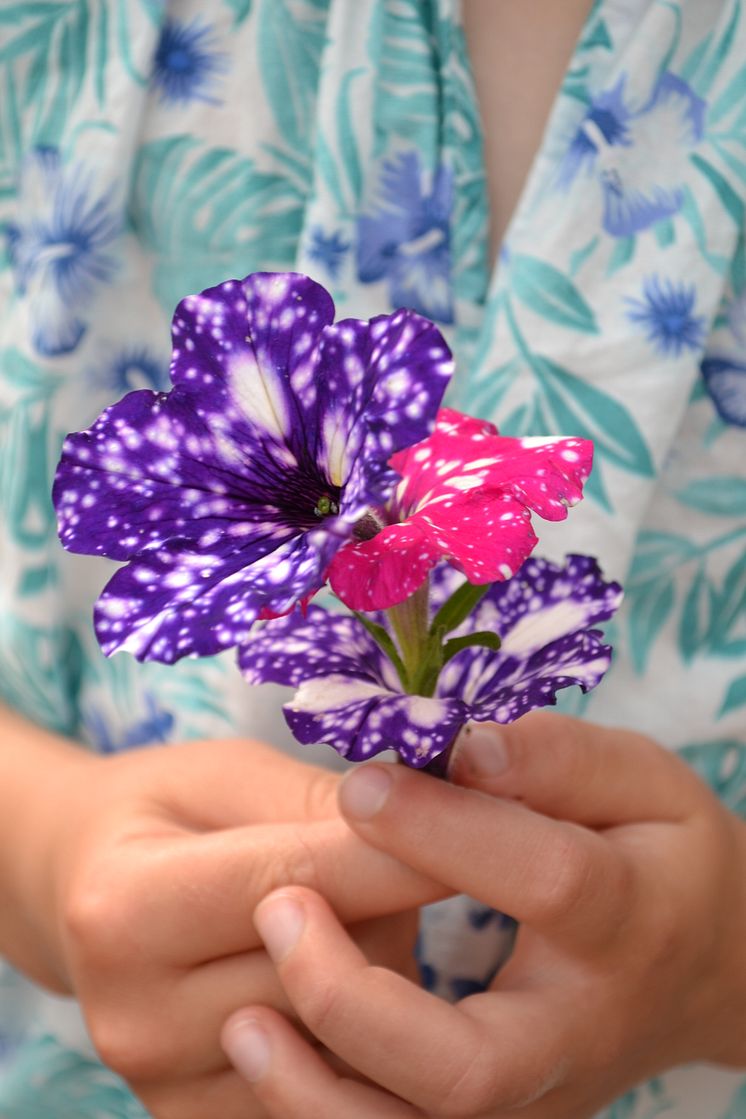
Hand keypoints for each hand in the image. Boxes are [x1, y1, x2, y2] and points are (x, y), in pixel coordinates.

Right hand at [24, 736, 441, 1117]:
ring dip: (382, 975)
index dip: (406, 851)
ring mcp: (167, 1086)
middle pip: (334, 975)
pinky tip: (347, 977)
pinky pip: (328, 1091)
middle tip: (410, 857)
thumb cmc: (163, 811)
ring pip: (346, 1042)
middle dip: (391, 912)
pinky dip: (359, 1035)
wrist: (85, 892)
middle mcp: (137, 1016)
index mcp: (128, 907)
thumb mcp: (228, 774)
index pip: (303, 882)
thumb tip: (431, 820)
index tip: (494, 824)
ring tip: (359, 914)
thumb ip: (318, 806)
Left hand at [222, 712, 745, 1116]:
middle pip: (466, 1069)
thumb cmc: (659, 850)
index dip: (443, 830)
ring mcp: (534, 1100)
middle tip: (278, 908)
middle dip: (353, 999)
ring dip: (317, 1091)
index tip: (358, 783)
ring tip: (245, 1018)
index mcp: (627, 922)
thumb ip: (557, 757)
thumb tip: (463, 743)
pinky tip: (267, 1050)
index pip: (544, 883)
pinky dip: (322, 1111)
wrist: (702, 966)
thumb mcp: (636, 780)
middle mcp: (577, 1037)